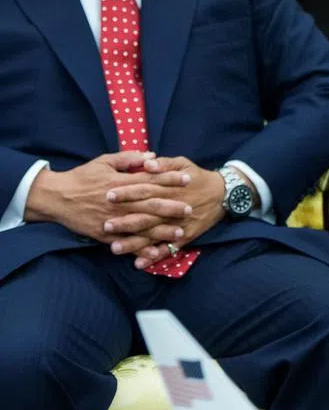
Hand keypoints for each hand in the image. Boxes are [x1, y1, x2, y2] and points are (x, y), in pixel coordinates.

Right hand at [25, 152, 191, 247]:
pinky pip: (126, 243)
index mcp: (121, 183)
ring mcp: (113, 220)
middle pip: (151, 205)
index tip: (188, 178)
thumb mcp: (104, 161)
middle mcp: (120, 202)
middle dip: (172, 207)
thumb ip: (129, 158)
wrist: (56, 197)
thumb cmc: (82, 177)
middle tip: (190, 209)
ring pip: (142, 227)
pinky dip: (140, 249)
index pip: (151, 180)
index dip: (171, 179)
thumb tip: (152, 156)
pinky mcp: (105, 234)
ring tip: (180, 232)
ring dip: (162, 231)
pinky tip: (154, 254)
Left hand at [102, 156, 226, 268]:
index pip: (145, 190)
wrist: (224, 194)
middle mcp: (172, 208)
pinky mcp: (185, 236)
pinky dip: (154, 256)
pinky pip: (168, 248)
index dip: (127, 193)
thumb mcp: (182, 163)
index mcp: (169, 188)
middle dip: (125, 221)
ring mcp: (178, 224)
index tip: (108, 195)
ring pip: (154, 235)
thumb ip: (164, 163)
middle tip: (105, 226)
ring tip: (115, 248)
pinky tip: (139, 263)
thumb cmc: (198, 177)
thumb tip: (147, 163)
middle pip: (146, 215)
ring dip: (135, 243)